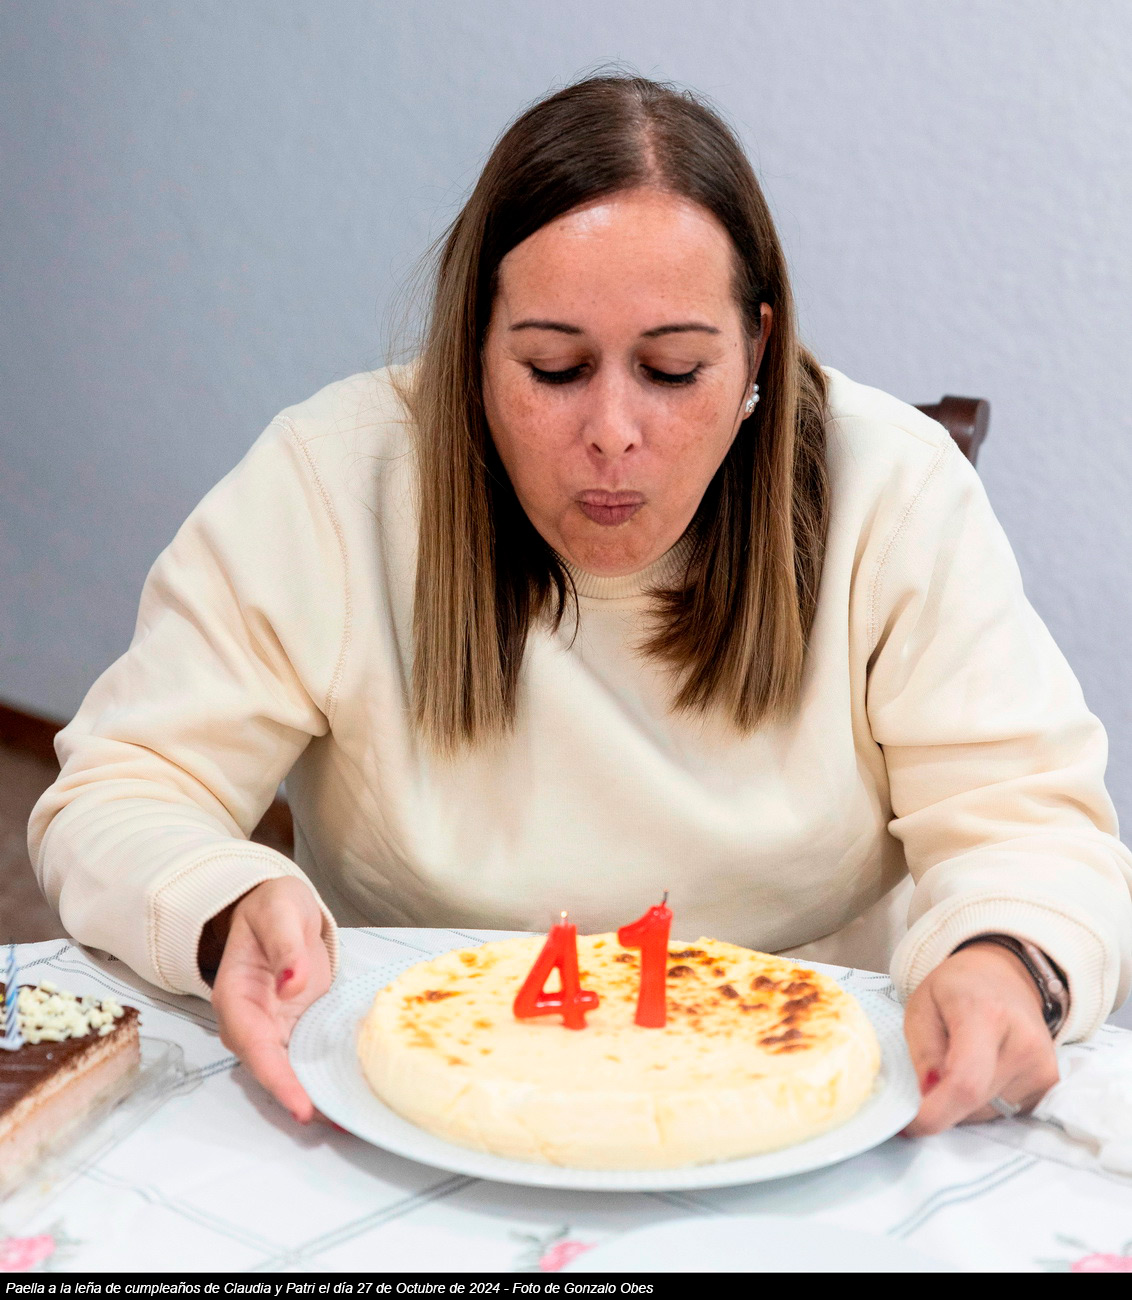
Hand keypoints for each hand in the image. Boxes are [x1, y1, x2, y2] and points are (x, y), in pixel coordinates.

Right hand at [208, 877, 330, 1122]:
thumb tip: (293, 982)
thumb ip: (286, 946)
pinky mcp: (296, 1029)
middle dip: (301, 1100)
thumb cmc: (275, 907)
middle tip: (339, 1122)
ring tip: (351, 1119)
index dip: (278, 1079)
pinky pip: (307, 1060)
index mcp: (236, 997)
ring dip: (317, 1096)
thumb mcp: (280, 912)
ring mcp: (273, 1030)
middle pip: (271, 1071)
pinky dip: (326, 1078)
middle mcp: (250, 1023)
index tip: (302, 1106)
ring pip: (290, 1072)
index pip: (254, 1046)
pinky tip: (352, 1094)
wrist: (280, 909)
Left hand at [902, 940, 1058, 1135]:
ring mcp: (1044, 1068)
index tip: (908, 1125)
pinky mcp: (1050, 1085)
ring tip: (959, 1061)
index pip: (965, 1082)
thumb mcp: (921, 1007)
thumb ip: (923, 1053)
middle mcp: (1024, 1045)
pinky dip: (981, 1103)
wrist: (1005, 976)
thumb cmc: (956, 989)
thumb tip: (928, 1099)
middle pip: (972, 1104)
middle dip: (940, 1103)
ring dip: (961, 1103)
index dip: (936, 1113)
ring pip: (985, 1113)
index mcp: (986, 1015)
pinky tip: (980, 1071)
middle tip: (928, 1074)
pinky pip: (1004, 1113)